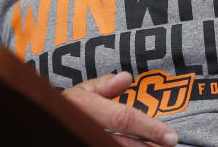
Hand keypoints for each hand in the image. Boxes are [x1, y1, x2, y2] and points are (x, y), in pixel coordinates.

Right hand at [62, 72, 178, 145]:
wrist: (46, 120)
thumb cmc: (69, 106)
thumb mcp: (82, 89)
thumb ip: (105, 85)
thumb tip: (127, 77)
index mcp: (85, 107)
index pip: (123, 119)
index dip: (149, 128)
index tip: (171, 136)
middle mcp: (83, 126)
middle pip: (122, 143)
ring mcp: (82, 138)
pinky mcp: (84, 144)